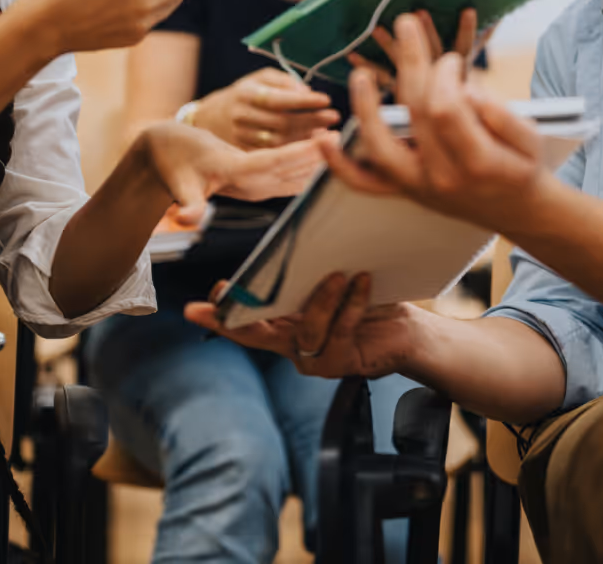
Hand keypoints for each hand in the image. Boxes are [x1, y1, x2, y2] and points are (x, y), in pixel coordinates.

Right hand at [141, 122, 334, 225]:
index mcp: (237, 178)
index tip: (327, 139)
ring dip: (320, 158)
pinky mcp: (257, 181)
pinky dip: (309, 162)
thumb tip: (185, 218)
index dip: (302, 151)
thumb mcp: (177, 183)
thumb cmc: (170, 160)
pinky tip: (329, 153)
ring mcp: (257, 185)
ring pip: (296, 171)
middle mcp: (253, 185)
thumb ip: (186, 204)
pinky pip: (290, 172)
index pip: (276, 163)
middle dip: (322, 155)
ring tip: (347, 141)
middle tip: (352, 137)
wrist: (162, 162)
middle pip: (294, 168)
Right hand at [185, 272, 414, 378]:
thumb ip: (309, 272)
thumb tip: (292, 240)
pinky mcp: (341, 364)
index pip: (246, 322)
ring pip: (306, 332)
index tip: (197, 306)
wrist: (405, 329)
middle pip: (256, 335)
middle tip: (220, 296)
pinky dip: (351, 305)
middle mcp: (293, 344)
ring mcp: (315, 359)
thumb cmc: (366, 300)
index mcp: (285, 324)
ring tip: (339, 275)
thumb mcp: (332, 280)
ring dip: (321, 300)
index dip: (221, 316)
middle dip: (235, 318)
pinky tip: (361, 283)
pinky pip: (340, 332)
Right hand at [191, 66, 339, 149]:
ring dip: (307, 141)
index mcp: (245, 95)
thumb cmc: (241, 95)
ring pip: (280, 144)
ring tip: (328, 135)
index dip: (303, 101)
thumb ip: (283, 81)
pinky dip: (295, 157)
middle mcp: (241, 118)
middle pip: (282, 123)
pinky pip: (273, 160)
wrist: (206, 120)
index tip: (326, 100)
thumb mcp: (257, 79)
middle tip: (334, 118)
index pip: (278, 99)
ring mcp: (240, 139)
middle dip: (312, 121)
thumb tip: (305, 91)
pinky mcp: (242, 157)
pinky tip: (312, 152)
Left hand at [320, 14, 542, 232]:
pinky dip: (340, 165)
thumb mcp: (529, 137)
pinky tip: (325, 140)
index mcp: (477, 162)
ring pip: (380, 149)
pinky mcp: (403, 189)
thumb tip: (466, 89)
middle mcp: (442, 177)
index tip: (452, 59)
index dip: (445, 75)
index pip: (447, 108)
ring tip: (360, 74)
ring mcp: (418, 186)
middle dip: (412, 64)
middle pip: (415, 115)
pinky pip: (364, 183)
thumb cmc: (522, 166)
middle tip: (408, 25)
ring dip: (365, 109)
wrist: (515, 210)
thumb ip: (499, 113)